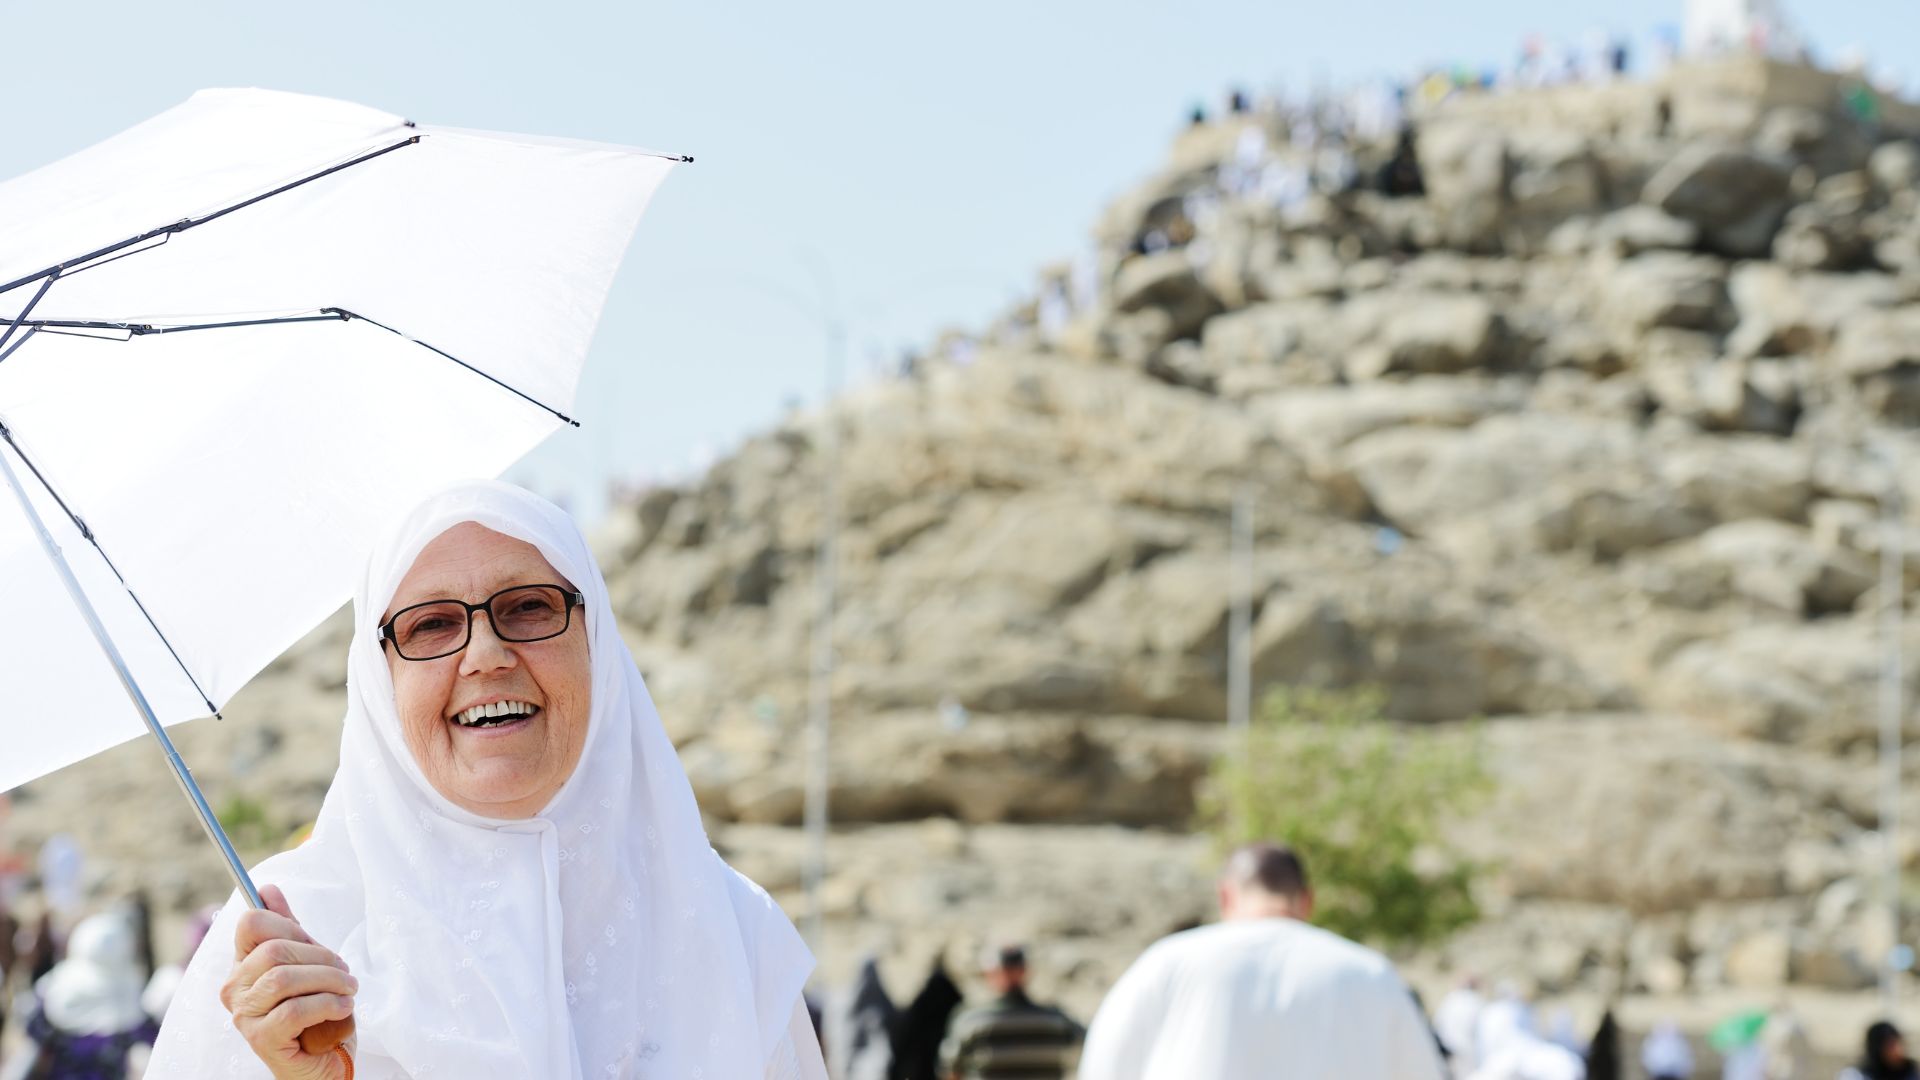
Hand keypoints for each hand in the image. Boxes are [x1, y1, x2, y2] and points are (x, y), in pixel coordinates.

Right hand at [219, 885, 357, 1079]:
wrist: (326, 1063)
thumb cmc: (316, 1013)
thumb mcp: (307, 965)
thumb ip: (288, 930)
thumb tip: (267, 889)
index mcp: (244, 965)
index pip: (251, 923)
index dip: (290, 926)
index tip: (313, 943)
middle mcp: (236, 989)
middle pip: (273, 950)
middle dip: (320, 956)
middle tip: (344, 972)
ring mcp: (245, 1016)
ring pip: (284, 978)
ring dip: (329, 981)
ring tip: (348, 990)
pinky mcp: (261, 1039)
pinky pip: (294, 1010)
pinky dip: (327, 1004)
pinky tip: (342, 1008)